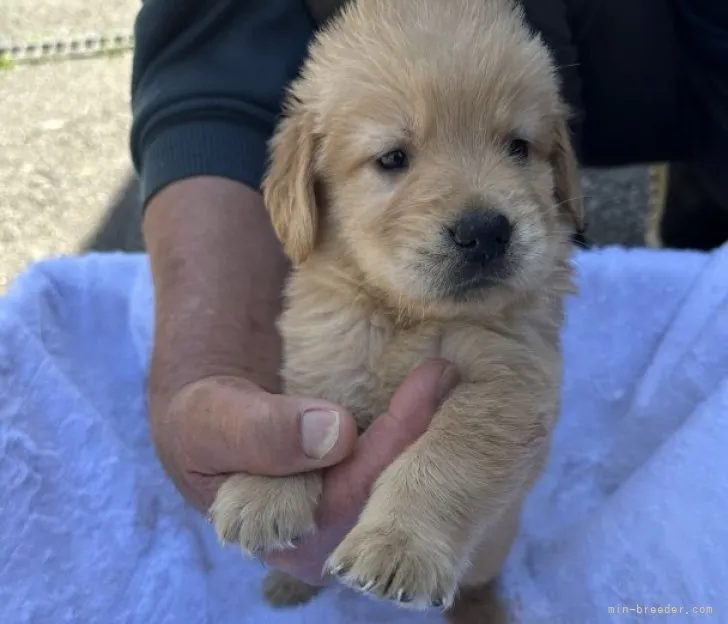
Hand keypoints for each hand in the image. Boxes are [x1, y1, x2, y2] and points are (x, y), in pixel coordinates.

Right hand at [143, 177, 456, 585]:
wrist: (211, 400)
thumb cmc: (201, 415)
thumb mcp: (209, 419)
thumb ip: (258, 432)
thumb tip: (336, 435)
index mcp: (287, 535)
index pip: (354, 499)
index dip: (395, 443)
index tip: (428, 378)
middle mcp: (328, 529)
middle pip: (390, 490)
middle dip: (424, 432)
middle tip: (450, 367)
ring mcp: (349, 500)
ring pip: (403, 476)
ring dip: (430, 427)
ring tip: (456, 371)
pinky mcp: (361, 470)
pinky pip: (397, 451)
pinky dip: (420, 418)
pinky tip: (441, 383)